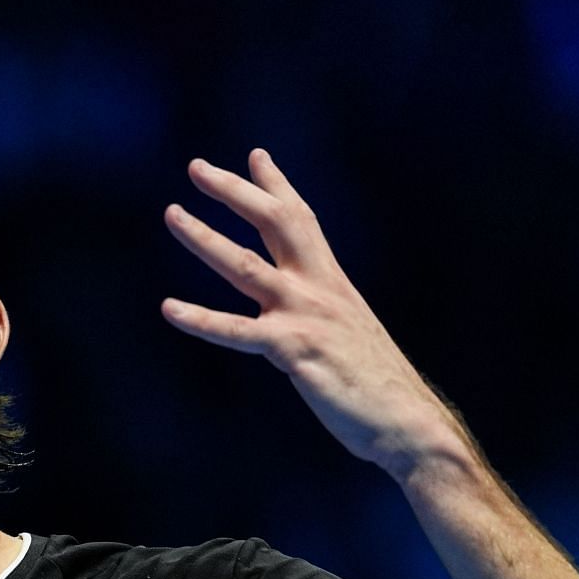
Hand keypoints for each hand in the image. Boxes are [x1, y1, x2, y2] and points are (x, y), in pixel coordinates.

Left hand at [160, 149, 464, 480]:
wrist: (408, 423)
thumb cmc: (377, 388)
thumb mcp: (348, 336)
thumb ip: (322, 316)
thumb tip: (304, 317)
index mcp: (332, 284)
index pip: (302, 220)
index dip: (278, 186)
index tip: (256, 156)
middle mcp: (319, 289)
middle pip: (275, 223)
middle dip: (235, 191)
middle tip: (197, 167)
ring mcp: (306, 316)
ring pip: (245, 266)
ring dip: (205, 237)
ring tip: (172, 214)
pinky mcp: (294, 349)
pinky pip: (237, 331)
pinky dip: (201, 319)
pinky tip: (169, 308)